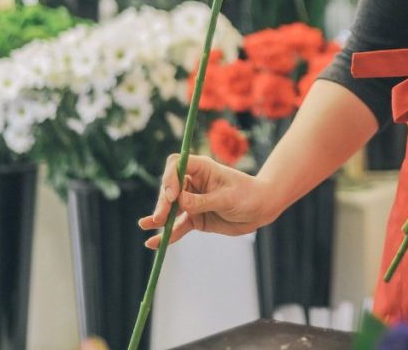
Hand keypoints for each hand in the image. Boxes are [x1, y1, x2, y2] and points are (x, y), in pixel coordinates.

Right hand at [138, 153, 276, 247]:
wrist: (261, 210)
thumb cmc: (248, 196)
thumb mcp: (227, 198)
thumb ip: (203, 201)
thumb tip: (179, 202)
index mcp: (202, 169)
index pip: (176, 165)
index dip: (170, 177)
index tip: (172, 195)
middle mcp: (194, 183)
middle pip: (170, 188)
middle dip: (163, 202)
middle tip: (160, 217)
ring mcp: (193, 201)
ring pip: (170, 208)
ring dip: (159, 217)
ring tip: (146, 225)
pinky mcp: (195, 218)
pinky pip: (178, 226)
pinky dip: (167, 235)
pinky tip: (153, 243)